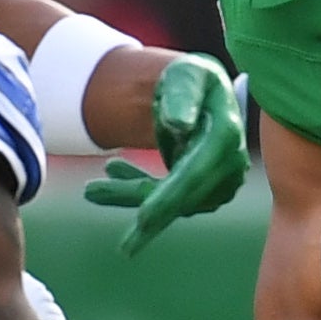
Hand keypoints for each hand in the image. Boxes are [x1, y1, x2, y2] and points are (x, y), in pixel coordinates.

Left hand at [80, 54, 251, 251]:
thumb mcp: (186, 76)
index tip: (144, 219)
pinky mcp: (204, 190)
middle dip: (147, 213)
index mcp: (225, 136)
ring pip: (171, 203)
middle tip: (123, 242)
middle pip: (183, 198)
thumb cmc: (192, 79)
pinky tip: (112, 173)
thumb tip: (177, 125)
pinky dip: (138, 189)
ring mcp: (219, 182)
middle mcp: (228, 165)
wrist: (204, 90)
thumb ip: (181, 95)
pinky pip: (168, 198)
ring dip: (130, 196)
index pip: (194, 174)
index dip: (169, 198)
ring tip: (91, 190)